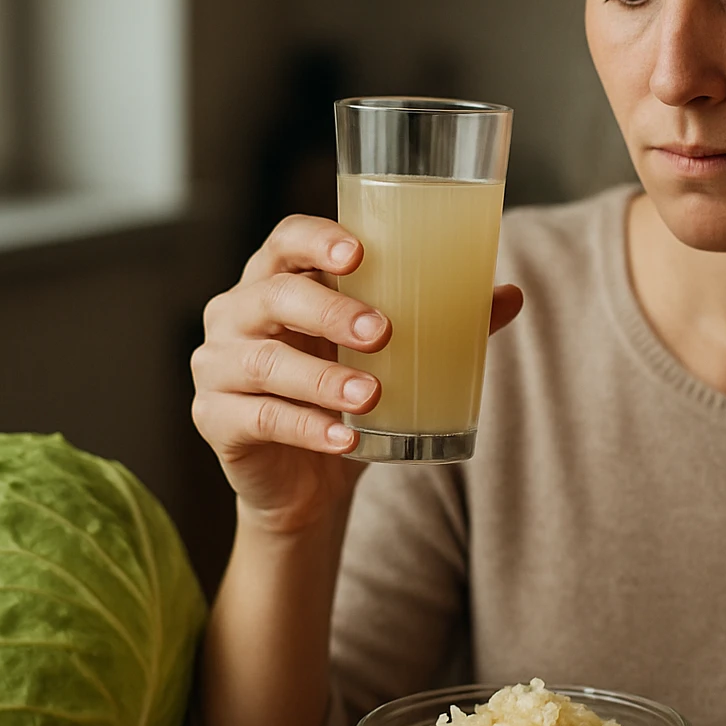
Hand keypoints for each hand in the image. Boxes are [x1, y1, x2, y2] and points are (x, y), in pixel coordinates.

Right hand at [190, 215, 523, 533]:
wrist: (308, 484)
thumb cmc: (350, 397)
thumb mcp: (394, 357)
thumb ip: (444, 322)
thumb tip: (511, 294)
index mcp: (278, 282)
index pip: (284, 241)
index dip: (315, 240)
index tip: (358, 253)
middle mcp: (237, 314)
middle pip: (272, 295)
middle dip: (328, 310)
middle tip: (382, 331)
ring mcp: (218, 367)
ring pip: (264, 362)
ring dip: (323, 378)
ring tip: (373, 394)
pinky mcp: (215, 419)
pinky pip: (259, 418)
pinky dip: (307, 428)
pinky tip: (345, 438)